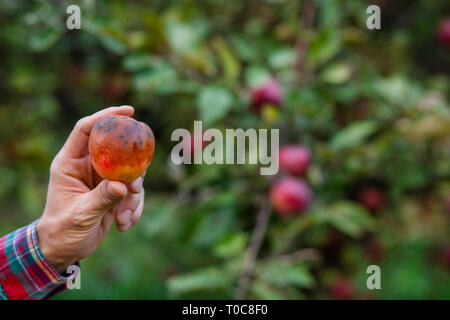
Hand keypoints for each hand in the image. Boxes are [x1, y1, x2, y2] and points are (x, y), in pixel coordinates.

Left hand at [37, 106, 145, 272]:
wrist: (66, 249)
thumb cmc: (63, 229)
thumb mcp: (81, 214)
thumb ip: (101, 198)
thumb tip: (123, 186)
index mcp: (71, 163)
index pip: (86, 129)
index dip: (106, 116)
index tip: (129, 112)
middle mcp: (88, 166)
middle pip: (117, 151)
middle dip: (132, 167)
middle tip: (135, 184)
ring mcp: (104, 179)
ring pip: (131, 174)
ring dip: (133, 197)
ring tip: (122, 216)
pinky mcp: (115, 193)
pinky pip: (134, 193)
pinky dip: (134, 208)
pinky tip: (124, 224)